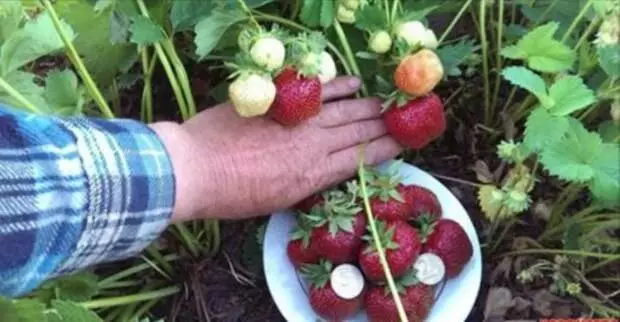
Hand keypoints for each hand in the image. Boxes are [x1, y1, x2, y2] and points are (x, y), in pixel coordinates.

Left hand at [151, 76, 402, 221]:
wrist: (197, 169)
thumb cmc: (231, 195)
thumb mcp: (274, 201)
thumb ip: (301, 182)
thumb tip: (316, 170)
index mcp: (312, 177)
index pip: (359, 161)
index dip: (383, 151)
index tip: (402, 144)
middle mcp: (315, 148)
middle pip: (358, 135)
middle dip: (383, 127)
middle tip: (403, 120)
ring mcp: (300, 122)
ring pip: (346, 112)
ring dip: (369, 108)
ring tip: (388, 105)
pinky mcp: (283, 102)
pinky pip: (319, 92)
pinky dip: (339, 86)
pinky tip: (357, 83)